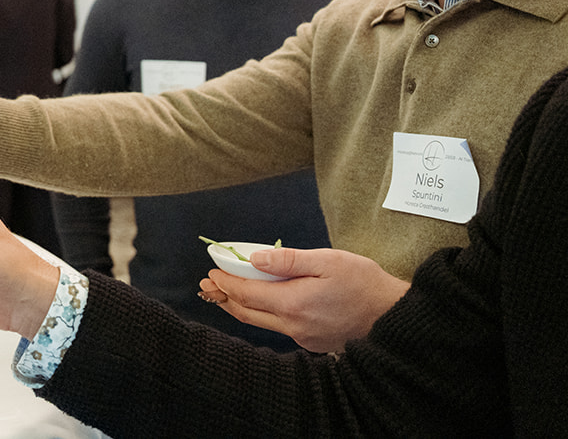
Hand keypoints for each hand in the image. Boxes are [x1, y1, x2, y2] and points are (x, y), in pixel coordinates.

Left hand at [198, 247, 410, 351]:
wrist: (395, 317)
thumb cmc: (364, 284)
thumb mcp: (328, 261)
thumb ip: (289, 260)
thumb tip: (255, 258)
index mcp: (294, 304)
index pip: (247, 294)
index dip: (225, 282)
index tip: (211, 271)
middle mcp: (294, 326)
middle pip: (247, 312)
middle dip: (224, 296)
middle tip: (207, 284)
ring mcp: (303, 337)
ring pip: (261, 322)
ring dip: (240, 306)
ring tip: (224, 294)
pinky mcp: (312, 342)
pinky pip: (278, 327)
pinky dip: (262, 313)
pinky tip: (260, 302)